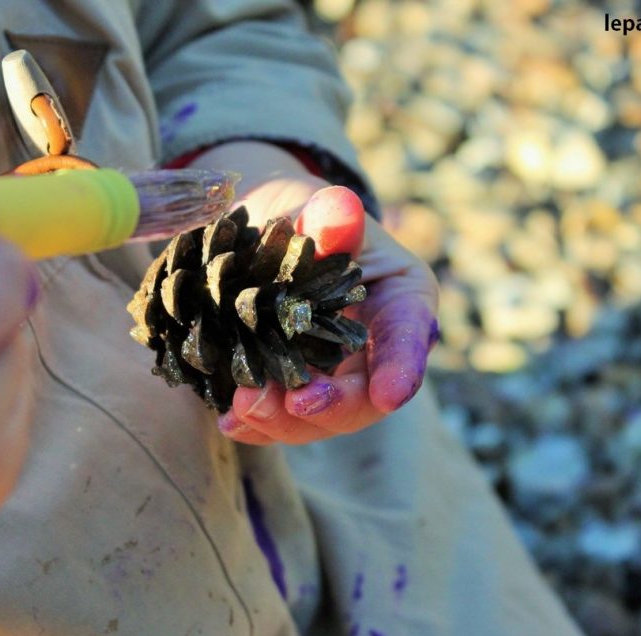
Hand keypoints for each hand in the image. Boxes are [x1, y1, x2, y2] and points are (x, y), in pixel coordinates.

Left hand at [188, 142, 438, 444]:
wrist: (269, 234)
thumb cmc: (307, 219)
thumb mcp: (319, 211)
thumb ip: (330, 217)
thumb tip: (340, 206)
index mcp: (401, 303)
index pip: (409, 338)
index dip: (402, 368)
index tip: (389, 394)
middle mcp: (374, 352)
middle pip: (366, 396)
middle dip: (332, 406)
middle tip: (295, 403)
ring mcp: (333, 379)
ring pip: (321, 419)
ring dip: (284, 422)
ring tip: (246, 408)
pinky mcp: (292, 392)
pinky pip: (281, 421)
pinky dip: (256, 425)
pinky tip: (231, 421)